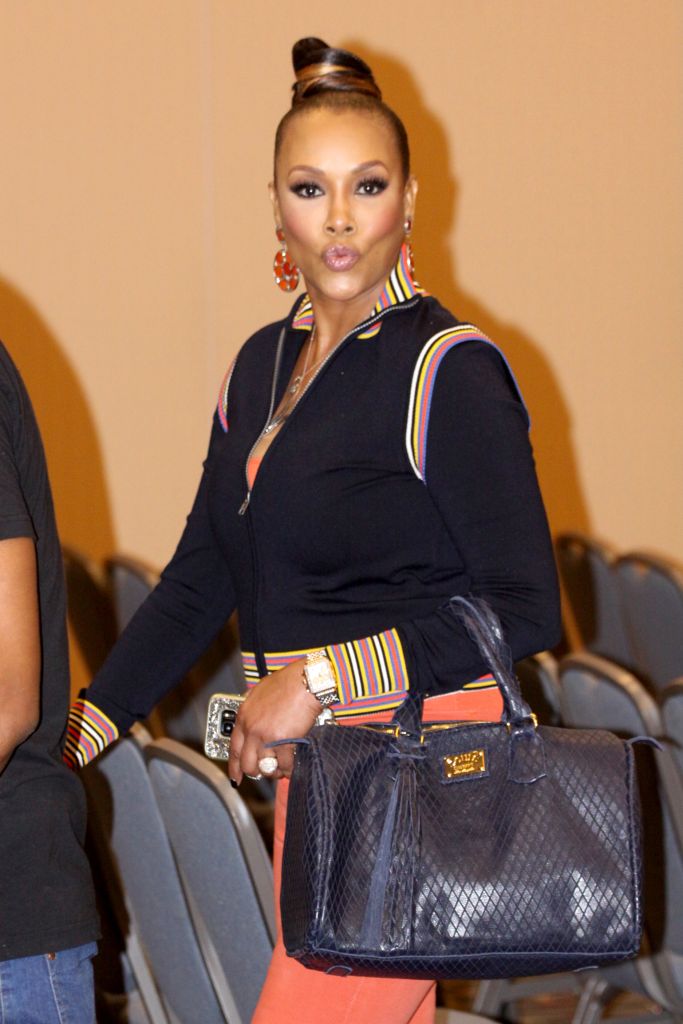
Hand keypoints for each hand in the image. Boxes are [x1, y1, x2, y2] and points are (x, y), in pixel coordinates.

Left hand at [228, 659, 321, 784]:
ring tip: (281, 769)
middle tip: (265, 771)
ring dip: (274, 772)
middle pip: (248, 764)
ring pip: (266, 768)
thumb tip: (253, 718)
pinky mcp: (284, 742)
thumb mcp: (260, 692)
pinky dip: (290, 769)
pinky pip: (285, 765)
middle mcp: (252, 729)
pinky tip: (293, 766)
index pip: (233, 749)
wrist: (304, 681)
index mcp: (244, 717)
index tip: (236, 778)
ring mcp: (267, 737)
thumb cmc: (287, 682)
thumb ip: (253, 708)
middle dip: (256, 772)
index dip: (234, 767)